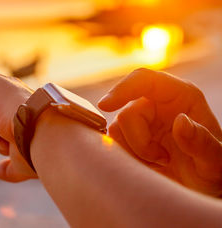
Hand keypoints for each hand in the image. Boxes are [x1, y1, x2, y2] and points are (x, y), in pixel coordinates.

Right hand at [98, 68, 221, 195]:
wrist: (199, 187)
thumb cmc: (212, 170)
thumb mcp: (216, 162)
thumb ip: (202, 143)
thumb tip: (180, 122)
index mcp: (180, 96)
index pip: (144, 80)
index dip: (123, 89)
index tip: (105, 105)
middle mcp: (157, 103)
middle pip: (127, 112)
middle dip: (139, 142)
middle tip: (162, 159)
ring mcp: (142, 120)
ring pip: (116, 128)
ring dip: (134, 151)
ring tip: (158, 161)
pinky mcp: (130, 136)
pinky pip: (113, 142)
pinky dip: (126, 156)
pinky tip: (146, 163)